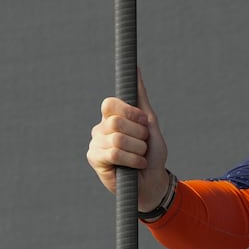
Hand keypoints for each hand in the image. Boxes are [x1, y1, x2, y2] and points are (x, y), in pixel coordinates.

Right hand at [86, 72, 170, 211]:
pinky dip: (132, 160)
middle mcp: (101, 128)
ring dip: (138, 149)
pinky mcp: (94, 159)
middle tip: (143, 144)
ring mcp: (96, 144)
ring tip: (140, 157)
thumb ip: (140, 96)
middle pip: (116, 122)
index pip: (110, 103)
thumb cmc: (151, 153)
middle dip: (138, 135)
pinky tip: (135, 165)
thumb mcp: (150, 122)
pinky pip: (114, 154)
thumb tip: (135, 67)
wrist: (153, 181)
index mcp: (112, 116)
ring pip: (117, 139)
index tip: (144, 123)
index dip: (131, 113)